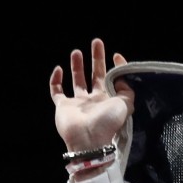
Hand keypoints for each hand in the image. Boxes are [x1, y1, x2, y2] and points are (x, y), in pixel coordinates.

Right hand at [49, 38, 133, 152]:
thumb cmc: (108, 122)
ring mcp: (78, 102)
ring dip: (77, 66)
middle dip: (96, 58)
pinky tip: (59, 69)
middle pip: (95, 75)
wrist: (88, 140)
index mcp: (109, 99)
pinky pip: (56, 91)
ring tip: (77, 51)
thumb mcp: (126, 105)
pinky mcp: (62, 106)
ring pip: (77, 80)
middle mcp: (94, 99)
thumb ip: (127, 90)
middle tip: (96, 42)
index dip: (115, 66)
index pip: (112, 79)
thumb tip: (120, 77)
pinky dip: (56, 80)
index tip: (115, 54)